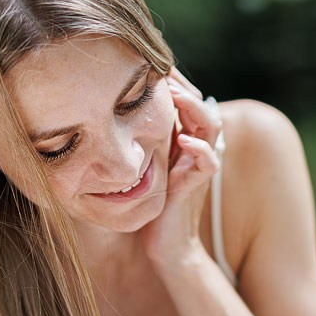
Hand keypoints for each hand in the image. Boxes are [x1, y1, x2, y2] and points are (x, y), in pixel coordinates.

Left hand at [140, 68, 221, 268]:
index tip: (150, 69)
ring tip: (176, 98)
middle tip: (162, 74)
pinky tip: (183, 140)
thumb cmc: (146, 205)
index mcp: (182, 142)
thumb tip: (103, 115)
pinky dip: (199, 149)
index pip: (188, 102)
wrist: (162, 245)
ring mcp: (198, 167)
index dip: (175, 84)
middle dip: (185, 88)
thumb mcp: (137, 165)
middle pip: (203, 106)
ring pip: (212, 127)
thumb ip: (133, 142)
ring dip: (195, 110)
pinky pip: (209, 162)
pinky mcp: (197, 186)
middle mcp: (195, 150)